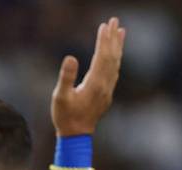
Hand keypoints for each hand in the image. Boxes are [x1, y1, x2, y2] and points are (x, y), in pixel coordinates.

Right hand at [51, 17, 125, 135]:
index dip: (103, 40)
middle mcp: (105, 85)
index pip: (102, 56)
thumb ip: (66, 77)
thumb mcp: (60, 97)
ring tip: (121, 32)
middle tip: (115, 20)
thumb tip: (70, 57)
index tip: (104, 25)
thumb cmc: (65, 116)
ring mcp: (107, 90)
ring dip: (118, 46)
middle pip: (112, 56)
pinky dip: (116, 59)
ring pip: (116, 63)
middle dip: (113, 38)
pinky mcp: (106, 94)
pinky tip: (116, 55)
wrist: (76, 135)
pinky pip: (115, 71)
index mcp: (94, 83)